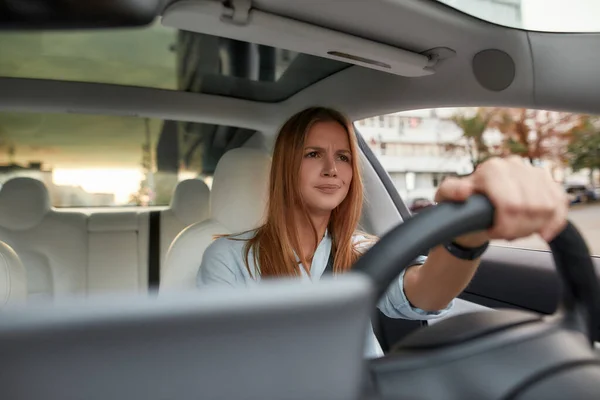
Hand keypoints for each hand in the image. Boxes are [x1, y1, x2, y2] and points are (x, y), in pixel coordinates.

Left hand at [434, 156, 568, 245]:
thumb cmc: (463, 203)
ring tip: (516, 231)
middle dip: (518, 228)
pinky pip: (560, 203)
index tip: (493, 233)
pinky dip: (555, 222)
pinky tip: (544, 234)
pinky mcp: (548, 182)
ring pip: (547, 207)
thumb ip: (450, 192)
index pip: (511, 204)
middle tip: (504, 234)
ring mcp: (533, 172)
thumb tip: (463, 192)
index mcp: (491, 168)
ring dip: (533, 227)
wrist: (478, 205)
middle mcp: (514, 165)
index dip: (505, 226)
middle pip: (531, 207)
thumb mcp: (447, 197)